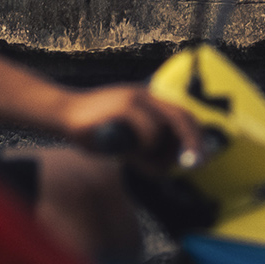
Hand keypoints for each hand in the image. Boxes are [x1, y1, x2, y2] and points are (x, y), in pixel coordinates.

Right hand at [60, 85, 200, 166]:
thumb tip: (167, 168)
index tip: (201, 157)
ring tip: (140, 157)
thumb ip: (146, 149)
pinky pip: (148, 128)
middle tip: (196, 163)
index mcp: (150, 100)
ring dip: (158, 149)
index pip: (183, 114)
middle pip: (182, 115)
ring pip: (165, 126)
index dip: (196, 135)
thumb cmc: (95, 130)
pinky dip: (146, 145)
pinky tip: (130, 151)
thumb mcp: (126, 141)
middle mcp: (146, 94)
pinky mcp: (123, 104)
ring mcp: (134, 97)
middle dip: (192, 142)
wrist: (63, 113)